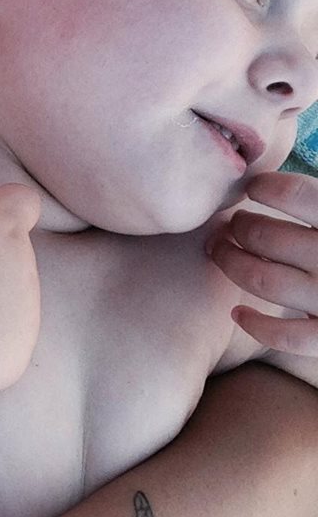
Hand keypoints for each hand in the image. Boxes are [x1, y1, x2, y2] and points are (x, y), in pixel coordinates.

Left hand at [208, 171, 317, 354]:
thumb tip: (287, 179)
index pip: (297, 194)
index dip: (266, 187)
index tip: (255, 187)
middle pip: (267, 237)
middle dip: (239, 227)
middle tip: (231, 223)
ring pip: (263, 280)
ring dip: (231, 263)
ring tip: (220, 249)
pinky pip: (287, 336)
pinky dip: (256, 325)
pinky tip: (237, 313)